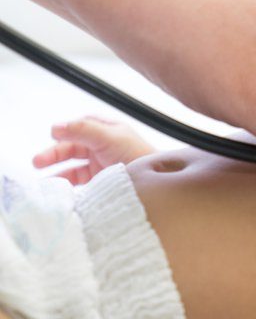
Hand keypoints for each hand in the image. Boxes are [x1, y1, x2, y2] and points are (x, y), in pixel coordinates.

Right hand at [32, 115, 154, 184]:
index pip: (80, 127)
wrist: (156, 182)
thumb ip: (83, 130)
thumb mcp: (110, 137)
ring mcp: (102, 165)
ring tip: (44, 183)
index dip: (65, 131)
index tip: (53, 136)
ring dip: (58, 173)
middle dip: (54, 154)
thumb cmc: (137, 155)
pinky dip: (69, 186)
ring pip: (74, 167)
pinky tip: (59, 192)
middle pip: (72, 148)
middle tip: (36, 163)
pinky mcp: (102, 182)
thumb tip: (54, 127)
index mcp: (107, 131)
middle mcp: (103, 146)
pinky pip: (81, 183)